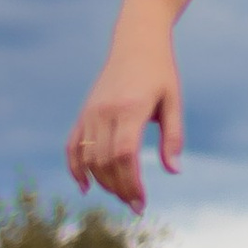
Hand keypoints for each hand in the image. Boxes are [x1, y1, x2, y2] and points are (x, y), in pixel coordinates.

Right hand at [66, 36, 182, 214]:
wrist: (136, 41)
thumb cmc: (161, 72)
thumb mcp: (174, 101)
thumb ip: (173, 136)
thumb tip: (173, 171)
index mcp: (130, 108)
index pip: (124, 155)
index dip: (130, 183)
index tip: (141, 203)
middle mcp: (105, 111)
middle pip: (105, 162)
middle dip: (119, 188)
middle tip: (135, 205)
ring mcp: (90, 112)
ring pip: (88, 158)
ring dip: (102, 182)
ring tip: (122, 195)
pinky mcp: (84, 112)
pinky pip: (73, 145)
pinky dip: (76, 168)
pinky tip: (86, 187)